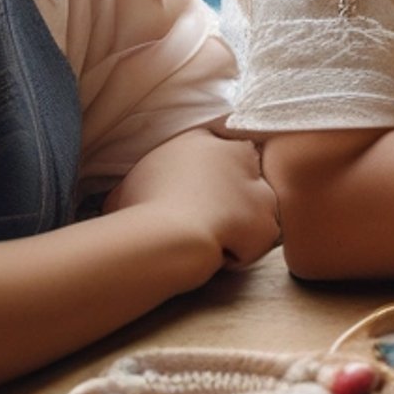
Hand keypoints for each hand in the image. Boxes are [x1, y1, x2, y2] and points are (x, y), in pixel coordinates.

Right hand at [106, 128, 279, 273]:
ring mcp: (256, 185)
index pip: (222, 151)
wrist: (161, 234)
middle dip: (233, 200)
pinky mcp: (266, 219)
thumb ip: (145, 183)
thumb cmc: (137, 212)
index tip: (199, 198)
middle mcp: (235, 153)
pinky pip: (260, 241)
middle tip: (205, 222)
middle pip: (246, 177)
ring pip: (257, 210)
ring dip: (240, 228)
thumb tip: (127, 199)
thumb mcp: (129, 185)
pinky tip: (219, 253)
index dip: (214, 180)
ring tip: (210, 241)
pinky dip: (243, 254)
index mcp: (200, 140)